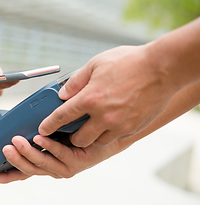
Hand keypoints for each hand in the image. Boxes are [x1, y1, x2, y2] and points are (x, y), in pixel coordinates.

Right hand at [0, 135, 128, 183]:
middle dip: (15, 160)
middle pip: (29, 169)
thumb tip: (21, 120)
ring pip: (42, 163)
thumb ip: (37, 131)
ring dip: (28, 153)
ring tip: (16, 141)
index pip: (23, 172)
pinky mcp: (76, 161)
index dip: (7, 176)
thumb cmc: (77, 133)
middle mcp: (53, 168)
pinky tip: (39, 138)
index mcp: (45, 163)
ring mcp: (64, 167)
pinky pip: (59, 153)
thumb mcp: (51, 134)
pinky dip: (48, 146)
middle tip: (5, 148)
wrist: (105, 136)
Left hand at [38, 45, 177, 147]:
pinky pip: (115, 138)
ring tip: (93, 126)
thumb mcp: (96, 64)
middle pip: (78, 139)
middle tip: (73, 129)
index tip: (42, 130)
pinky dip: (109, 133)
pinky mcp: (132, 128)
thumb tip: (63, 94)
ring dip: (91, 136)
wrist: (163, 68)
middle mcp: (102, 116)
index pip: (62, 117)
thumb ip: (76, 81)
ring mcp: (119, 125)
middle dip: (72, 136)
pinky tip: (111, 122)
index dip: (49, 125)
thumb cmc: (129, 62)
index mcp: (90, 98)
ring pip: (97, 142)